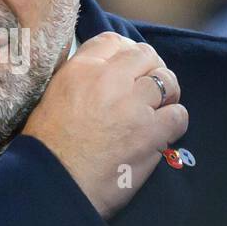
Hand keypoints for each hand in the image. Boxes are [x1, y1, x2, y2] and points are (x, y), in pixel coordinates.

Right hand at [22, 32, 186, 219]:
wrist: (55, 184)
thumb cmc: (48, 148)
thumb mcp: (52, 98)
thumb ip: (79, 80)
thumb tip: (104, 76)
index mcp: (80, 69)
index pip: (114, 41)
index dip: (127, 53)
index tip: (130, 69)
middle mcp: (109, 80)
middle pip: (145, 55)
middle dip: (150, 69)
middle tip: (148, 89)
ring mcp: (133, 104)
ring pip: (167, 81)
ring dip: (166, 95)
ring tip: (158, 110)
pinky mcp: (151, 132)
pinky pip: (178, 115)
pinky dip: (174, 123)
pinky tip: (162, 133)